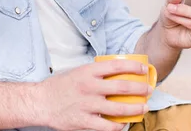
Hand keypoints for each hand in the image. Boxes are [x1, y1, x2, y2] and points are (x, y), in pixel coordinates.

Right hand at [34, 60, 152, 130]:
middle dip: (141, 89)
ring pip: (119, 109)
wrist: (41, 102)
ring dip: (136, 109)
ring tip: (144, 107)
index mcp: (88, 72)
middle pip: (123, 87)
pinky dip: (118, 126)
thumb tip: (119, 71)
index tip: (143, 70)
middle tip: (149, 90)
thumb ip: (97, 72)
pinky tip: (124, 124)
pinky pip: (107, 126)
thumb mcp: (79, 71)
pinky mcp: (83, 121)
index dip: (134, 67)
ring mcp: (87, 105)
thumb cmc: (61, 86)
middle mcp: (89, 87)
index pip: (117, 66)